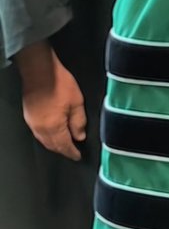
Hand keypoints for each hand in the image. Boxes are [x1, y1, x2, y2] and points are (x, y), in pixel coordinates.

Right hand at [18, 43, 85, 160]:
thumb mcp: (76, 102)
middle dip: (63, 150)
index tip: (78, 157)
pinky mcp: (29, 116)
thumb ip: (79, 121)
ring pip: (44, 140)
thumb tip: (80, 136)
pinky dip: (47, 137)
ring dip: (54, 145)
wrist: (40, 72)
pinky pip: (38, 133)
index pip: (64, 145)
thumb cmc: (60, 84)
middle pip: (52, 146)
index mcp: (53, 127)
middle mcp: (40, 128)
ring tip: (64, 145)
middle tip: (72, 152)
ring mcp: (32, 123)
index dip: (71, 152)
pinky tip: (53, 135)